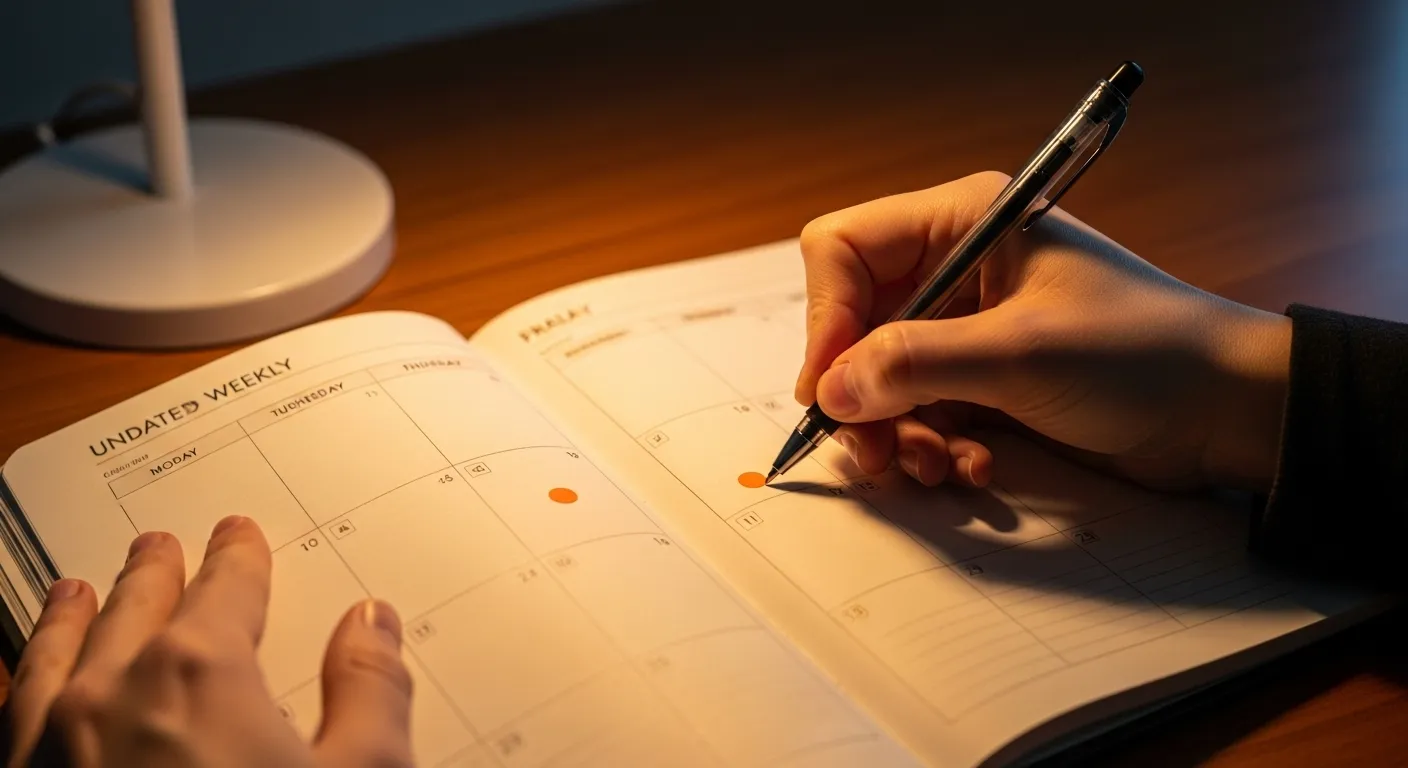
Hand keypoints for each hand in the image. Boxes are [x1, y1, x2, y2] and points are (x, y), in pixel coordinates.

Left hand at [6, 516, 414, 767]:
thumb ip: (369, 689)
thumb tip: (371, 620)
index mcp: (199, 671)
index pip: (224, 590)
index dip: (236, 557)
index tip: (236, 536)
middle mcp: (107, 695)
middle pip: (132, 611)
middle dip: (150, 576)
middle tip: (158, 547)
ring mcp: (44, 750)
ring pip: (51, 657)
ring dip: (69, 619)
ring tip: (74, 593)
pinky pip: (6, 716)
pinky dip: (21, 680)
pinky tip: (25, 686)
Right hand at [795, 171, 1290, 492]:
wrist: (1228, 413)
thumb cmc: (1140, 356)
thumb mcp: (1018, 355)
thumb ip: (913, 365)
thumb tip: (828, 392)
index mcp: (963, 222)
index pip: (844, 250)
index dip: (827, 319)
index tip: (830, 390)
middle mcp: (955, 268)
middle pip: (855, 325)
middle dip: (860, 395)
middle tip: (874, 454)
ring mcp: (969, 328)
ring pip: (882, 380)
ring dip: (898, 432)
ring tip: (934, 468)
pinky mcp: (985, 381)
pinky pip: (922, 413)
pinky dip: (935, 446)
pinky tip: (974, 470)